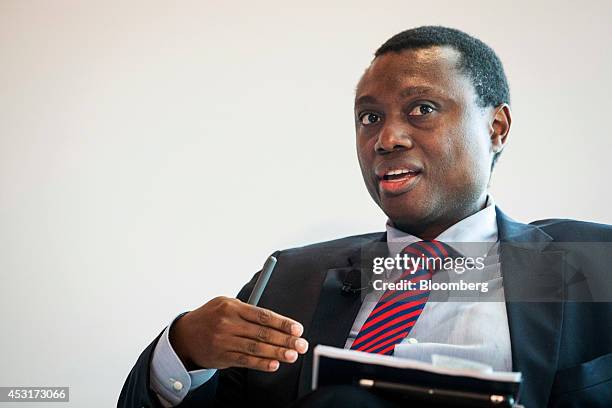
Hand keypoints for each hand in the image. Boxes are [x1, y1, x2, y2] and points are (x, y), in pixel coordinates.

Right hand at [170, 296, 308, 371]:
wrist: (185, 335)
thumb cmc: (212, 317)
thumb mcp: (225, 304)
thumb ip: (248, 311)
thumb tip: (278, 321)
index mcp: (232, 307)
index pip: (263, 315)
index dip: (282, 323)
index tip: (297, 329)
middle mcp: (227, 323)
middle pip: (262, 332)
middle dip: (285, 340)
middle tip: (301, 344)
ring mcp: (224, 341)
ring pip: (255, 348)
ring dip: (277, 353)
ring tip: (292, 355)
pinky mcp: (222, 356)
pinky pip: (245, 361)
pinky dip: (261, 364)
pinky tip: (274, 364)